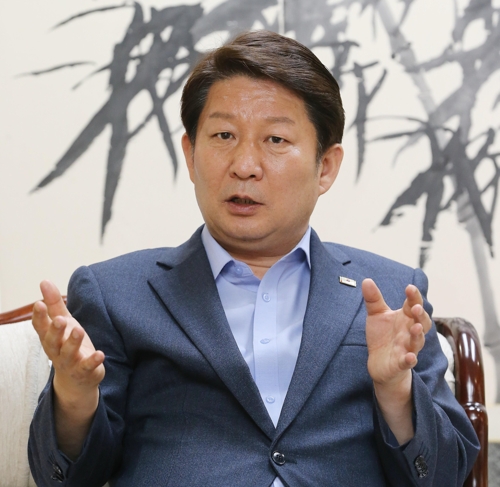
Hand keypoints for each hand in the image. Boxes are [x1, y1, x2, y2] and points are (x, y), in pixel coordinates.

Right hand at [32, 280, 104, 400]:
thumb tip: (44, 281)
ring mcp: (70, 362)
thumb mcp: (63, 324)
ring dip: (73, 342)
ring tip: (79, 330)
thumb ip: (55, 304)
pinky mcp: (85, 371)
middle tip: (60, 319)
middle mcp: (56, 351)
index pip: (41, 327)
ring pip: (68, 353)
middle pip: (52, 341)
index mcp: (50, 338)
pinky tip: (100, 354)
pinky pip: (87, 367)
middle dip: (55, 330)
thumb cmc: (68, 345)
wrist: (77, 380)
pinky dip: (93, 361)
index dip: (39, 317)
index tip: (39, 303)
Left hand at [362, 278, 430, 386]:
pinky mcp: (401, 363)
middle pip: (422, 322)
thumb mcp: (376, 315)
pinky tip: (410, 357)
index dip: (414, 297)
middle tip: (415, 307)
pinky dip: (410, 359)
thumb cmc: (382, 336)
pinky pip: (408, 362)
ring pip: (417, 341)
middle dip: (420, 315)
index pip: (413, 305)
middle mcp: (410, 332)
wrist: (379, 363)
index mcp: (405, 318)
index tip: (409, 287)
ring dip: (417, 335)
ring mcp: (408, 348)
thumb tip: (366, 280)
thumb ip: (373, 299)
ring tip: (415, 328)